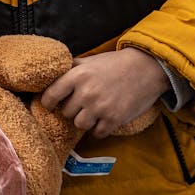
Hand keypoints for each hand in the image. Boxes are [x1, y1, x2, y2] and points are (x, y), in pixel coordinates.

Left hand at [39, 47, 167, 138]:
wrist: (146, 68)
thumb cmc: (115, 63)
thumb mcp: (90, 61)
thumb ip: (71, 69)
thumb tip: (51, 76)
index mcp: (77, 75)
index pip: (50, 96)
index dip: (49, 101)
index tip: (52, 103)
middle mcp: (86, 92)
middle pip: (66, 112)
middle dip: (73, 109)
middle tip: (83, 102)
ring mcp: (100, 108)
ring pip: (79, 125)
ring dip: (85, 120)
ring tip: (94, 110)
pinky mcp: (114, 120)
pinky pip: (97, 133)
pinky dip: (99, 128)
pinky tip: (105, 117)